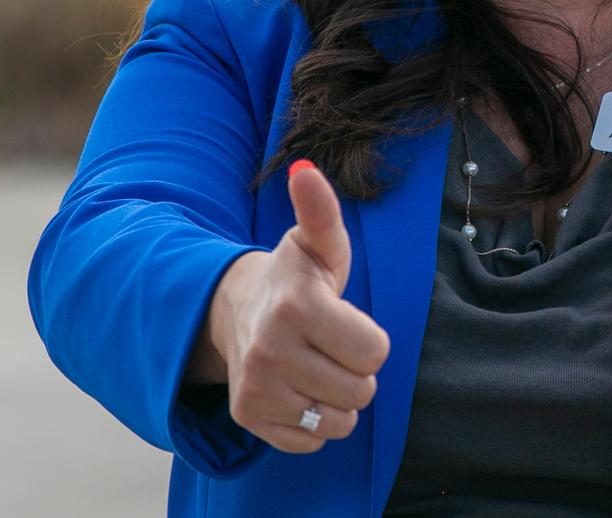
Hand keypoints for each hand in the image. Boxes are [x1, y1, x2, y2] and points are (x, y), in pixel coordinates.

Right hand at [187, 160, 390, 452]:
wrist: (236, 310)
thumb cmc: (296, 276)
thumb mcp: (318, 242)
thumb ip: (321, 210)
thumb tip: (304, 170)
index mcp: (296, 307)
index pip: (375, 352)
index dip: (370, 338)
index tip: (346, 320)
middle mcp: (270, 352)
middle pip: (362, 390)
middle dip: (357, 369)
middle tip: (332, 344)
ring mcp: (257, 389)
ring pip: (340, 420)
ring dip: (339, 398)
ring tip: (318, 365)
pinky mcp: (250, 418)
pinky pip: (313, 440)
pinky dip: (315, 420)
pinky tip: (299, 387)